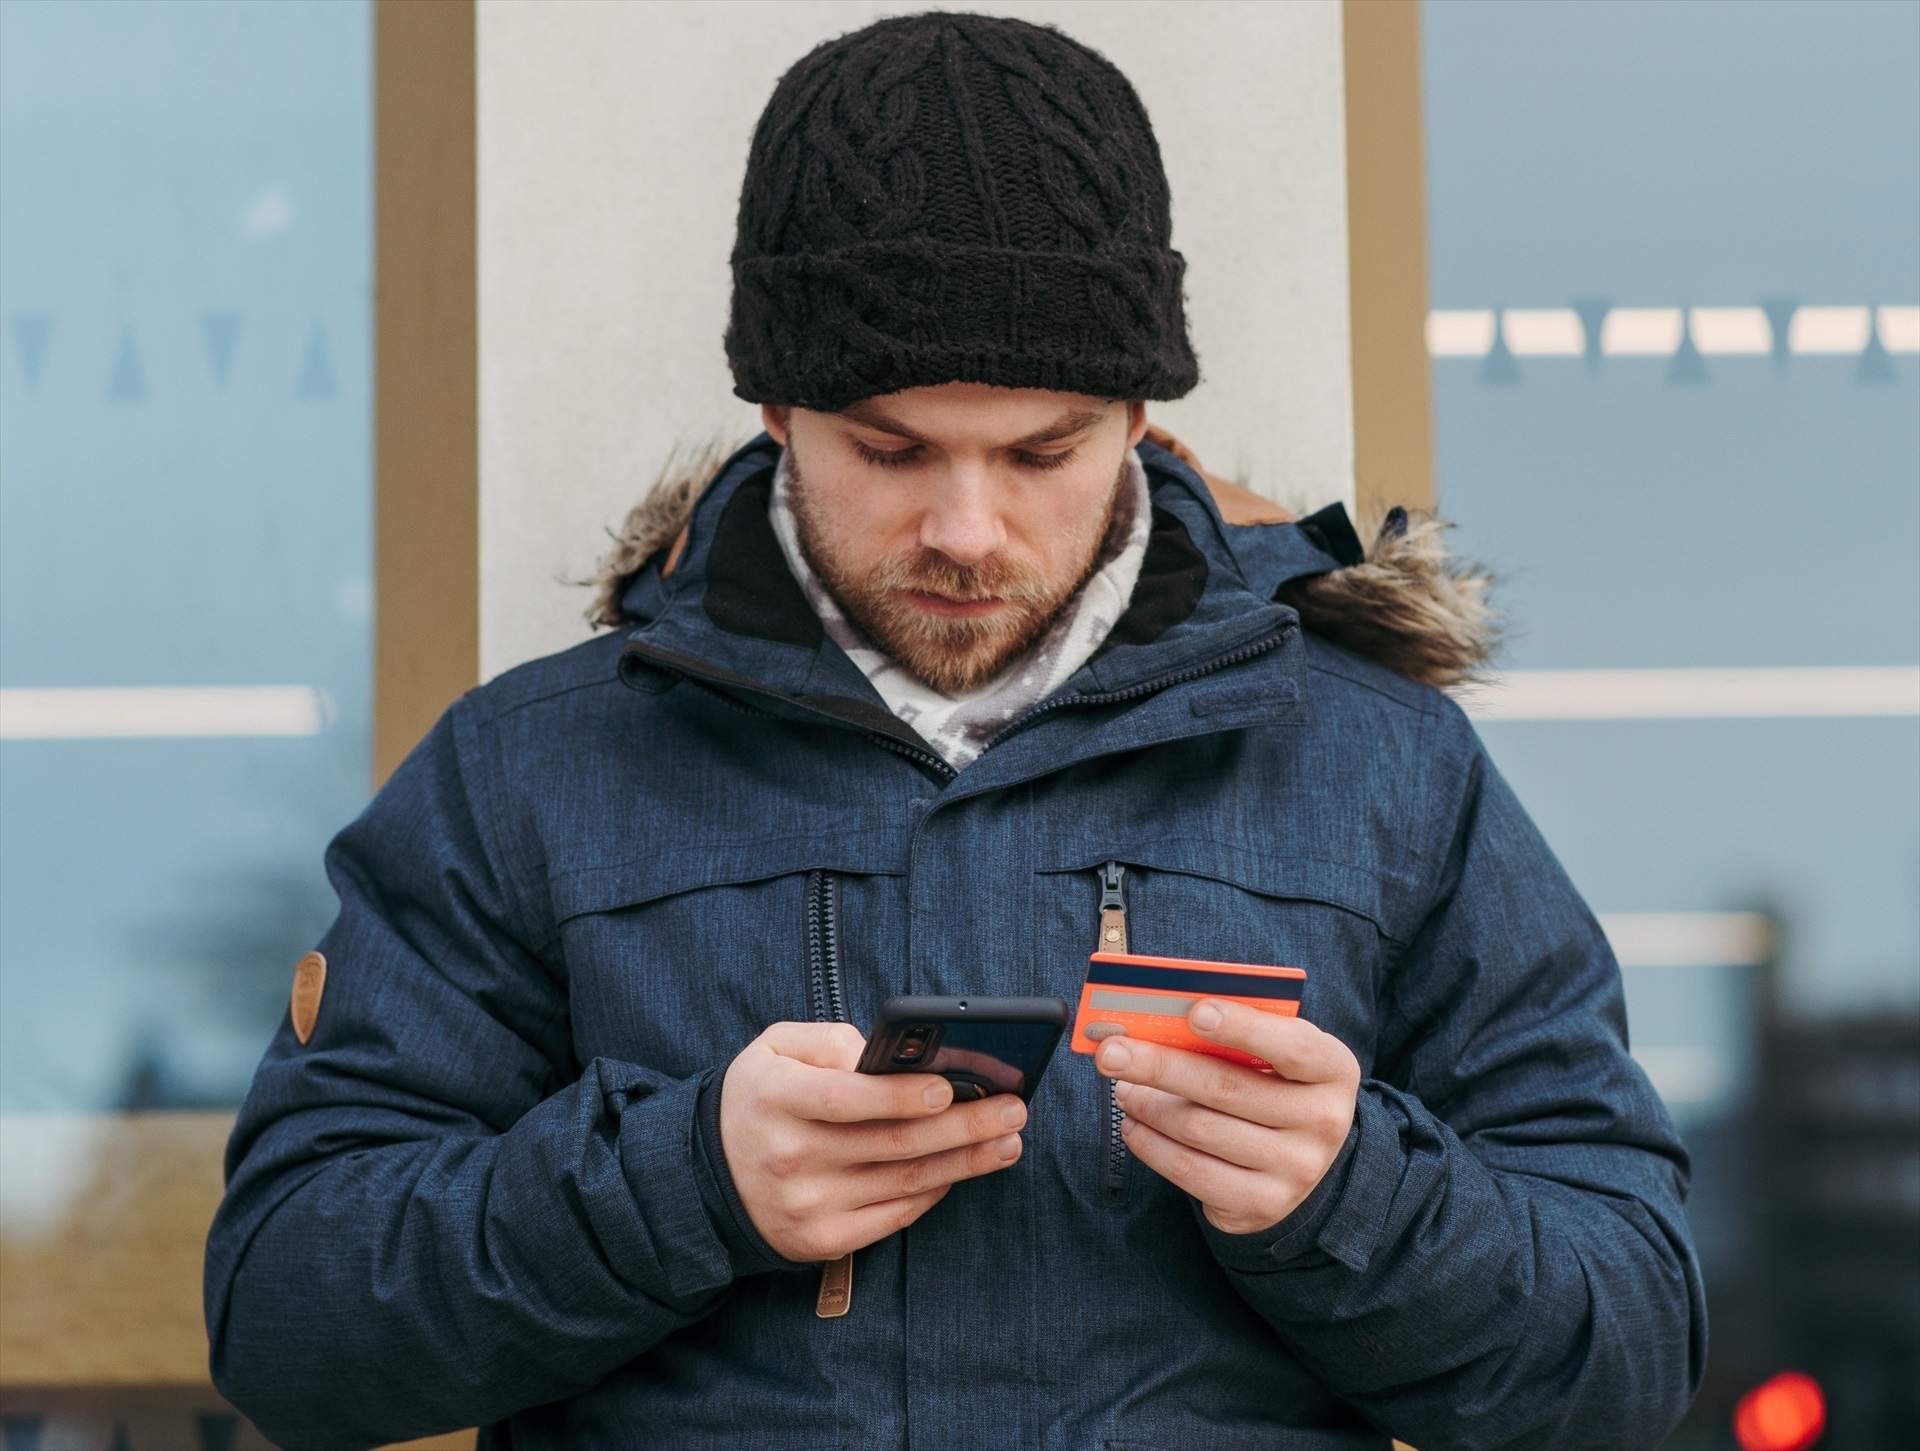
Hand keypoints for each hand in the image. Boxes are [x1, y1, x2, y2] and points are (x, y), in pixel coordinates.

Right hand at [719, 1021, 1027, 1261]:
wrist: (706, 1177)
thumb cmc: (759, 1098)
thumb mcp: (774, 1049)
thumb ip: (828, 1040)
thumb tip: (890, 1056)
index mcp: (776, 1098)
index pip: (845, 1099)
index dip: (901, 1095)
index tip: (951, 1086)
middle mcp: (790, 1155)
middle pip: (892, 1143)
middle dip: (963, 1125)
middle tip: (1014, 1109)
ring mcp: (807, 1205)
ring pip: (904, 1182)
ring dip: (965, 1161)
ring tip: (1008, 1139)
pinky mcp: (821, 1240)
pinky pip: (894, 1215)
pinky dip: (934, 1192)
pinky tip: (964, 1170)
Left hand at [1094, 999, 1359, 1235]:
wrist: (1304, 1158)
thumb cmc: (1276, 1084)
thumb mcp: (1276, 1052)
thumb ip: (1235, 1032)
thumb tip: (1158, 1019)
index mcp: (1333, 1070)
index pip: (1292, 1046)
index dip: (1243, 1027)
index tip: (1194, 1011)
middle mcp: (1324, 1122)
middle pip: (1227, 1088)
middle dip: (1160, 1065)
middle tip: (1111, 1052)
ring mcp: (1296, 1169)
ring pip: (1200, 1130)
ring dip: (1148, 1105)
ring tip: (1123, 1089)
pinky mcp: (1262, 1204)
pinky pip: (1192, 1172)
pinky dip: (1152, 1145)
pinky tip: (1134, 1126)